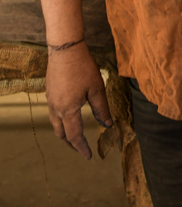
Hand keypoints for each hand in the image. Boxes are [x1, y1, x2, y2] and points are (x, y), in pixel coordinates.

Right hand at [45, 42, 111, 159]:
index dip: (82, 148)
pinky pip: (54, 114)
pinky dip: (61, 122)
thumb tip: (107, 125)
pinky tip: (69, 118)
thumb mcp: (97, 89)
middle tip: (82, 150)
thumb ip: (101, 109)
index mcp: (68, 110)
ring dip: (65, 134)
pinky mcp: (49, 92)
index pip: (74, 136)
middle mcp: (56, 108)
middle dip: (72, 144)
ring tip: (75, 137)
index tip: (89, 156)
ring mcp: (51, 100)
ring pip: (56, 124)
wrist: (65, 49)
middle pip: (62, 134)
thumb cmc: (83, 68)